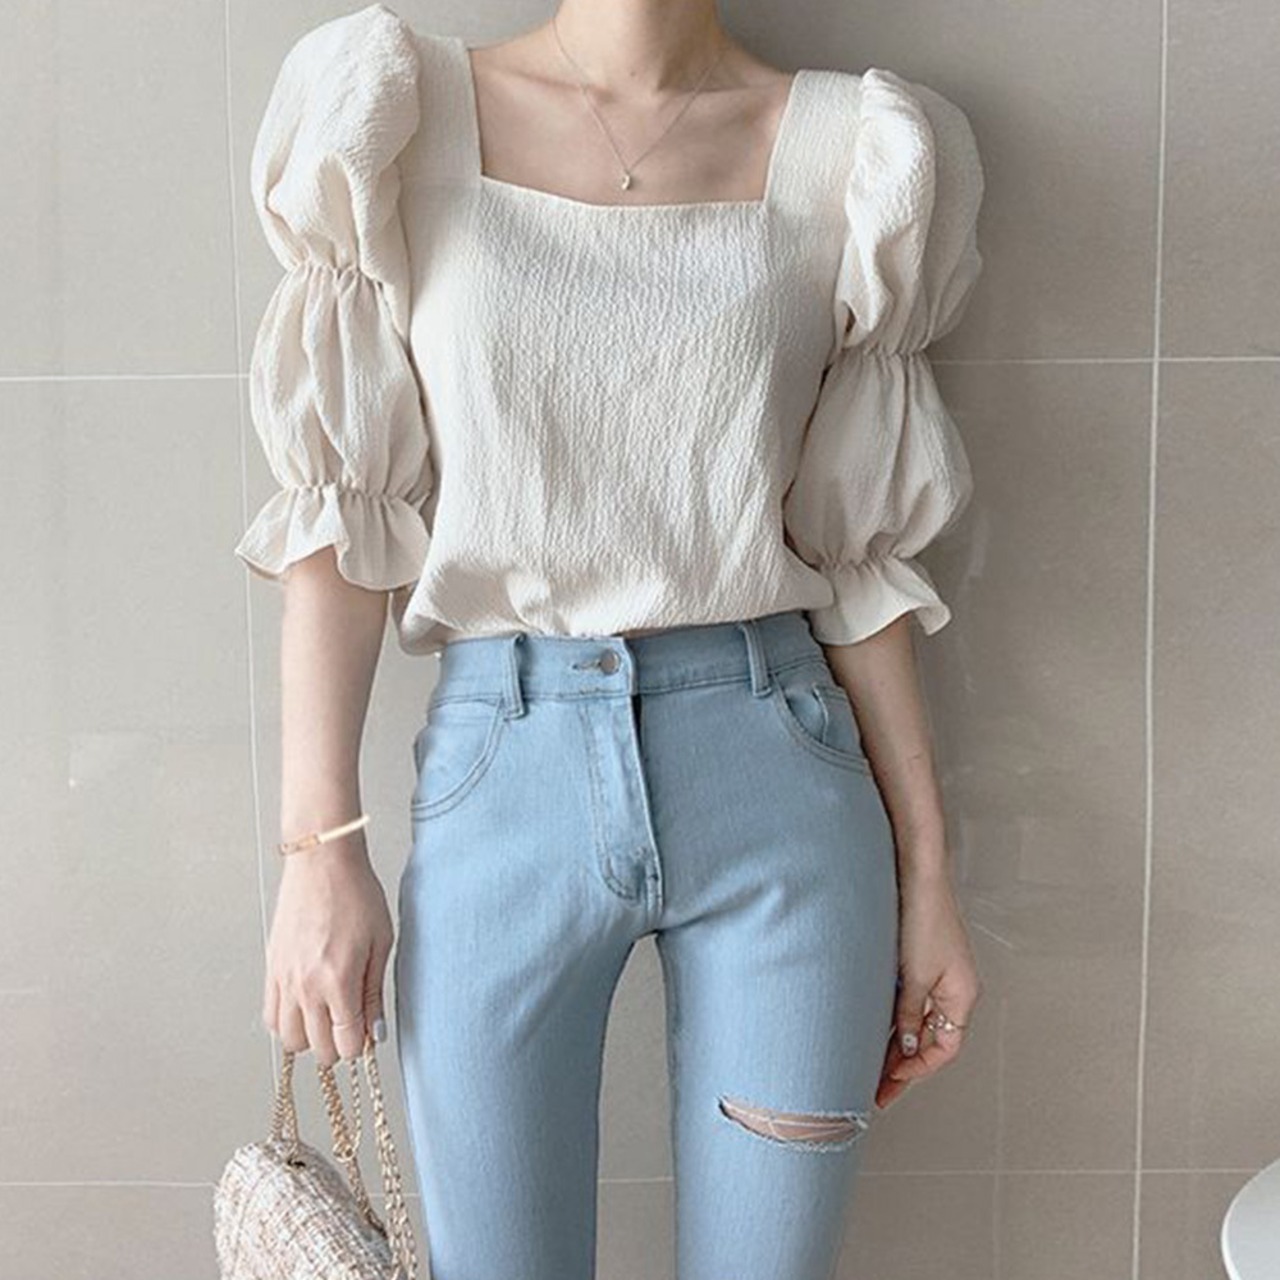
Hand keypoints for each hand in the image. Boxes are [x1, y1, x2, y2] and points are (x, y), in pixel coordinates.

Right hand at [262, 834, 393, 1065]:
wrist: (321, 863)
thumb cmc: (356, 893)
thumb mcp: (380, 942)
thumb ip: (374, 993)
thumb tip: (375, 1032)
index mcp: (338, 980)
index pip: (345, 1043)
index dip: (360, 1046)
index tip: (368, 1034)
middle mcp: (305, 985)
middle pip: (317, 1048)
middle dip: (338, 1046)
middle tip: (352, 1026)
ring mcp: (284, 978)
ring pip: (288, 1039)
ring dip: (310, 1037)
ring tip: (328, 1018)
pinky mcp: (271, 968)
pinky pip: (270, 1016)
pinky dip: (286, 1022)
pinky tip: (306, 1008)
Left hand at [875, 870, 981, 1109]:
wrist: (917, 876)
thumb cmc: (924, 918)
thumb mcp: (915, 976)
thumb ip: (909, 1015)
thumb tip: (904, 1047)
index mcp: (963, 996)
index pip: (944, 1049)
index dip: (917, 1070)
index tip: (889, 1083)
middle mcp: (955, 989)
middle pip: (930, 1038)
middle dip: (903, 1063)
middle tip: (875, 1086)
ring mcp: (939, 975)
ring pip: (918, 1021)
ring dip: (895, 1042)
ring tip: (868, 1063)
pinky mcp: (923, 961)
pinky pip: (911, 1000)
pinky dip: (894, 1017)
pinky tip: (872, 1027)